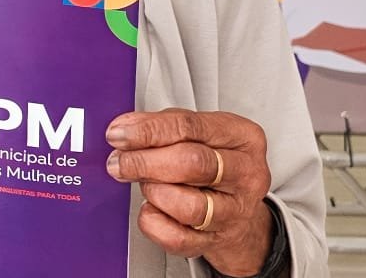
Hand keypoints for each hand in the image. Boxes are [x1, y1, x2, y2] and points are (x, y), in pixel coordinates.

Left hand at [106, 108, 274, 275]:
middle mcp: (247, 174)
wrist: (237, 206)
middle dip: (145, 162)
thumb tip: (124, 129)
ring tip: (145, 184)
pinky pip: (179, 238)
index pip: (190, 127)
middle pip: (193, 164)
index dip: (148, 131)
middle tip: (119, 162)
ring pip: (189, 206)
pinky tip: (150, 209)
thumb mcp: (195, 132)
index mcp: (243, 137)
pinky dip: (154, 223)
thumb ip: (161, 125)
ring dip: (154, 193)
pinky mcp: (219, 240)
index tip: (118, 134)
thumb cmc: (213, 162)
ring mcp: (237, 211)